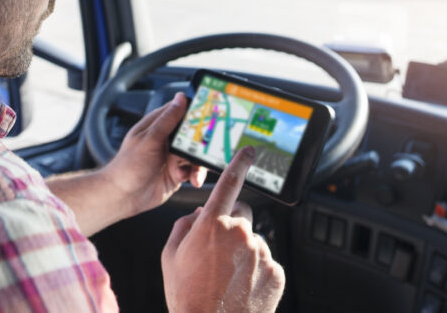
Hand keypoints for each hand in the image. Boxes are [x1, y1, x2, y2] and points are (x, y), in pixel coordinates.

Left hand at [101, 92, 207, 216]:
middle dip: (202, 141)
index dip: (196, 111)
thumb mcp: (150, 139)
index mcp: (158, 125)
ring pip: (196, 153)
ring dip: (198, 162)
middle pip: (194, 133)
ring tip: (194, 171)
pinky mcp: (177, 172)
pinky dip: (196, 174)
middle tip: (208, 148)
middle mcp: (167, 139)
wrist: (124, 197)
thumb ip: (167, 120)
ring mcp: (172, 156)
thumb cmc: (128, 166)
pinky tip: (191, 179)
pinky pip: (194, 170)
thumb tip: (180, 98)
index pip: (181, 111)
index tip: (212, 113)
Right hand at [161, 146, 285, 312]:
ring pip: (253, 242)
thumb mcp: (170, 257)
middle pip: (241, 216)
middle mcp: (240, 234)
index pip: (228, 184)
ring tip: (226, 279)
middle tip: (218, 252)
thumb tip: (198, 216)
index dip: (239, 164)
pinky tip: (239, 288)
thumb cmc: (187, 296)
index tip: (249, 151)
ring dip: (242, 253)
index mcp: (212, 225)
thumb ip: (184, 227)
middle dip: (231, 226)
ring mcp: (261, 253)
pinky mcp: (276, 271)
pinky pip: (265, 263)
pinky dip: (255, 272)